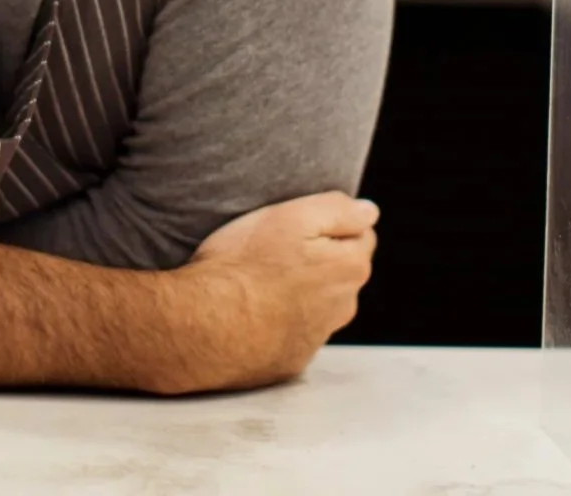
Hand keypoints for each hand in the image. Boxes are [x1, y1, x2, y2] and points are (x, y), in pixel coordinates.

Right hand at [173, 192, 377, 392]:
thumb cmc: (243, 265)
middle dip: (320, 260)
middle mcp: (342, 307)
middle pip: (341, 273)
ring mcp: (316, 339)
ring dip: (300, 294)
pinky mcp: (290, 361)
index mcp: (350, 268)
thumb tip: (368, 211)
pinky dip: (280, 322)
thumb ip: (338, 210)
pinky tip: (252, 312)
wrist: (201, 324)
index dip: (329, 226)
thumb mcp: (292, 215)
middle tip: (274, 251)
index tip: (297, 227)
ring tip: (258, 282)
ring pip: (319, 305)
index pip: (362, 236)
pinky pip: (293, 334)